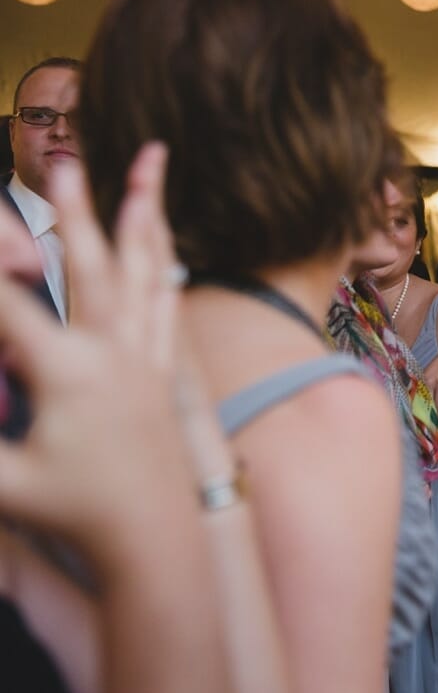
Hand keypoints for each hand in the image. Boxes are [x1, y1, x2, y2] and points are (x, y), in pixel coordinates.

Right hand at [0, 143, 203, 573]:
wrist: (156, 541)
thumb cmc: (74, 516)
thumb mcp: (2, 487)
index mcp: (67, 372)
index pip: (3, 304)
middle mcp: (113, 354)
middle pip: (87, 263)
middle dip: (71, 206)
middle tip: (62, 152)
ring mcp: (144, 360)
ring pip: (143, 271)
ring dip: (143, 214)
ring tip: (151, 163)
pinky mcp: (163, 374)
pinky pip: (164, 306)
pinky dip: (162, 268)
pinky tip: (167, 243)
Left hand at [422, 345, 437, 426]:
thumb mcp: (431, 370)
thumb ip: (423, 382)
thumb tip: (414, 396)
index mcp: (424, 377)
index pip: (417, 396)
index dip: (415, 409)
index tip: (413, 420)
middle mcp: (431, 379)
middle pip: (428, 402)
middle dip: (427, 416)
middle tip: (426, 429)